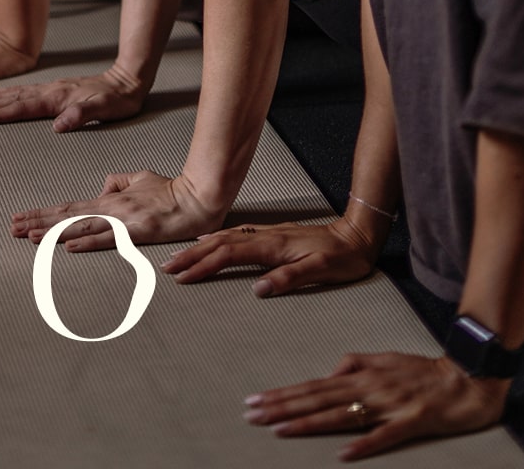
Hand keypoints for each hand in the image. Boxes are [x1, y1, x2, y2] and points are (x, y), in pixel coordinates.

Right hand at [0, 66, 145, 129]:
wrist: (127, 80)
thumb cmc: (117, 99)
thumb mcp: (103, 109)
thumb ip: (81, 115)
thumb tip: (59, 126)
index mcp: (57, 98)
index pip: (21, 107)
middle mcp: (50, 91)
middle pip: (12, 98)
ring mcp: (52, 88)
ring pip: (16, 93)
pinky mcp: (55, 89)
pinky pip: (25, 91)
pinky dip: (9, 94)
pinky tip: (3, 95)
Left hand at [12, 169, 224, 249]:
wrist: (196, 198)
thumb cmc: (168, 191)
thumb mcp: (138, 179)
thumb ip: (117, 183)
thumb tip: (101, 190)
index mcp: (108, 199)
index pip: (68, 208)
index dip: (43, 214)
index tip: (20, 219)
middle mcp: (110, 209)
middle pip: (67, 217)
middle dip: (38, 223)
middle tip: (11, 229)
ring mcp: (122, 221)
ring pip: (81, 227)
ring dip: (53, 233)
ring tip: (29, 237)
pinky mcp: (137, 231)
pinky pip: (109, 238)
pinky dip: (88, 241)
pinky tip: (69, 245)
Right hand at [163, 215, 376, 291]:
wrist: (356, 236)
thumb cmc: (341, 257)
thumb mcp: (321, 270)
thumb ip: (289, 278)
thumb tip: (258, 289)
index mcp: (273, 246)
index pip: (229, 255)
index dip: (204, 265)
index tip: (183, 277)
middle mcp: (266, 237)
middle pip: (220, 243)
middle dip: (192, 255)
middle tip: (167, 267)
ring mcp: (267, 235)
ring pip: (226, 237)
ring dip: (200, 247)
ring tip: (179, 256)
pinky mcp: (271, 236)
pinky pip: (235, 236)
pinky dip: (216, 239)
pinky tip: (209, 241)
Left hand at [243, 352, 509, 458]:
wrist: (468, 376)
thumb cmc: (424, 370)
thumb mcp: (385, 358)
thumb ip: (355, 363)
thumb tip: (328, 373)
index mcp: (362, 374)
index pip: (314, 386)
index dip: (283, 394)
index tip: (255, 401)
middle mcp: (370, 387)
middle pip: (318, 399)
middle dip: (282, 408)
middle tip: (251, 415)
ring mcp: (390, 404)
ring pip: (341, 415)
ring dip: (308, 423)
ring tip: (279, 430)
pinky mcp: (412, 421)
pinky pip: (384, 436)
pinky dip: (363, 445)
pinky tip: (342, 454)